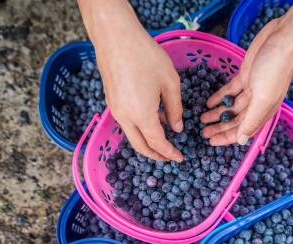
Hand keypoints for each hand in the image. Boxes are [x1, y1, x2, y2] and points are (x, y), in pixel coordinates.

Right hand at [91, 3, 183, 160]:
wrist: (115, 37)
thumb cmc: (145, 56)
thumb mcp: (170, 83)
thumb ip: (175, 109)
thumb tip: (177, 128)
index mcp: (141, 115)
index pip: (157, 143)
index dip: (169, 153)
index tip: (180, 158)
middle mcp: (125, 117)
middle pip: (140, 146)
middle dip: (156, 155)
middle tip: (170, 157)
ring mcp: (115, 109)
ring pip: (132, 135)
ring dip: (148, 141)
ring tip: (165, 135)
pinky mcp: (111, 101)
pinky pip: (126, 123)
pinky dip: (140, 128)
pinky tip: (154, 117)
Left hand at [200, 18, 292, 145]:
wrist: (283, 40)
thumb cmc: (275, 69)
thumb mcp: (262, 98)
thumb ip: (251, 120)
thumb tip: (242, 141)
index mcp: (263, 111)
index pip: (242, 130)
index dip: (227, 137)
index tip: (211, 142)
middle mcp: (257, 103)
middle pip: (235, 120)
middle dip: (219, 127)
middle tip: (203, 132)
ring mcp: (251, 89)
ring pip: (231, 106)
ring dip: (217, 113)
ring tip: (202, 119)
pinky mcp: (245, 76)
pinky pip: (230, 91)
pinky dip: (219, 97)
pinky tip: (209, 102)